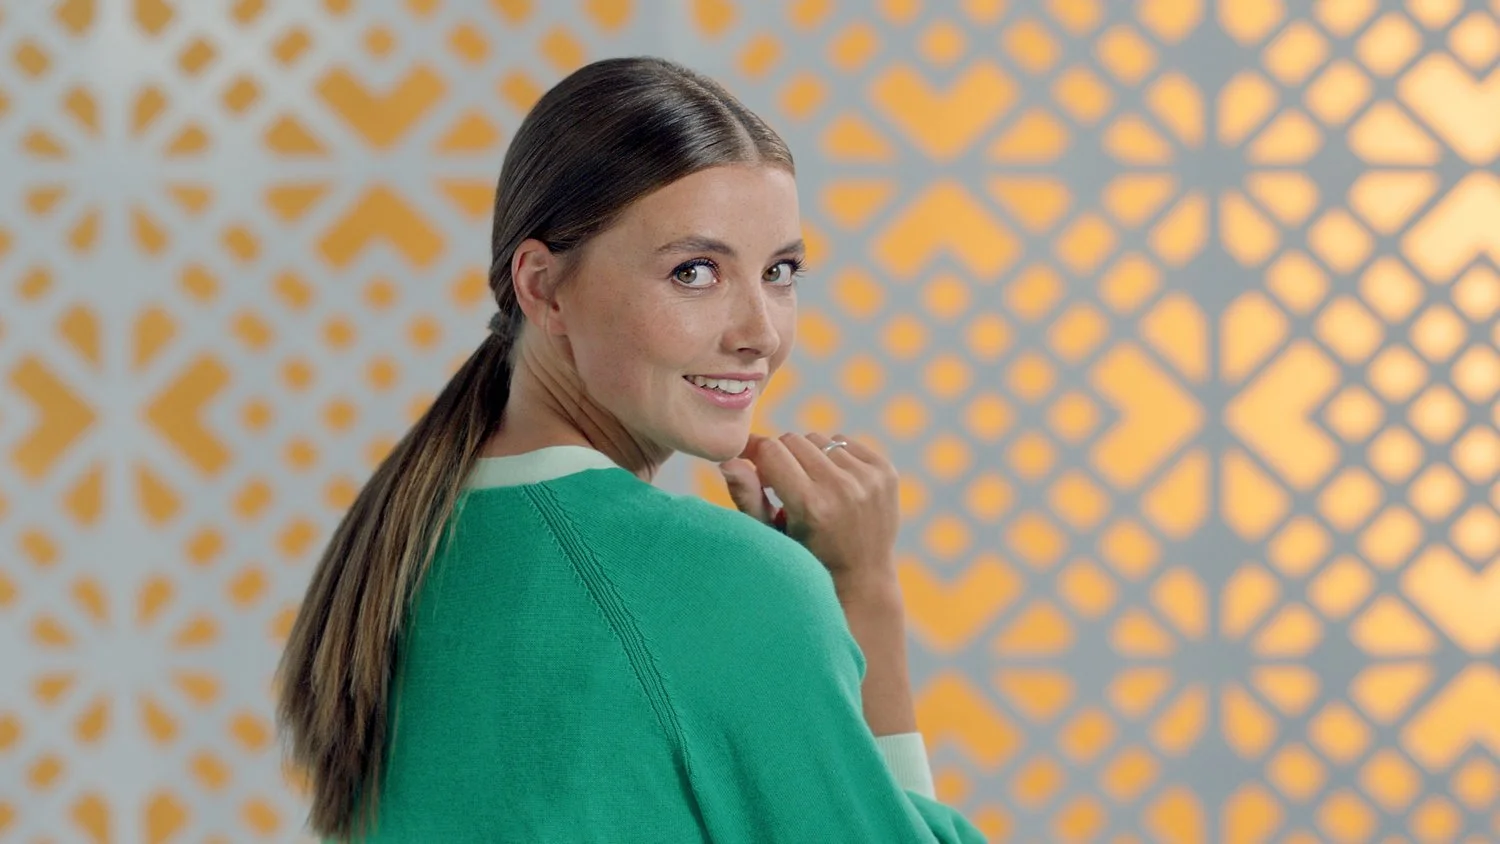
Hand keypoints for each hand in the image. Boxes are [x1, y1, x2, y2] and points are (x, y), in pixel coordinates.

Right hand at [719, 432, 900, 600]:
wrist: (863, 579)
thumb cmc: (806, 559)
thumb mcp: (771, 535)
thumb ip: (747, 496)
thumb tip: (728, 460)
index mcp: (811, 506)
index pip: (771, 450)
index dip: (756, 454)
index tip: (752, 464)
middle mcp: (843, 489)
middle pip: (794, 439)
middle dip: (783, 458)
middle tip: (786, 487)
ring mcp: (868, 479)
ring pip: (819, 439)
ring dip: (810, 458)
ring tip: (813, 489)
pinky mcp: (886, 472)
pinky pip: (845, 443)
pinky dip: (835, 458)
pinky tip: (836, 487)